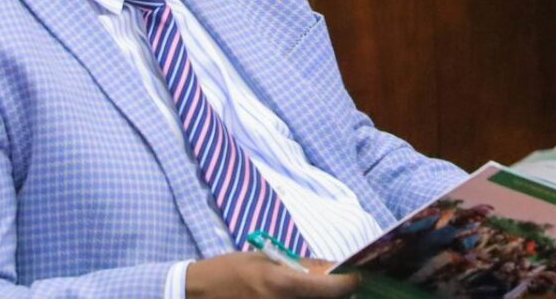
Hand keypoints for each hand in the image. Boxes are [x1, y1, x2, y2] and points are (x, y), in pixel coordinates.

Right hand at [185, 252, 357, 298]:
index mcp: (283, 285)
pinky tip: (298, 298)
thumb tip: (331, 267)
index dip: (349, 284)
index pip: (331, 289)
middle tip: (343, 287)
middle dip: (336, 296)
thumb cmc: (230, 271)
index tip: (357, 278)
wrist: (198, 294)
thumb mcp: (264, 261)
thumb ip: (300, 267)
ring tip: (322, 291)